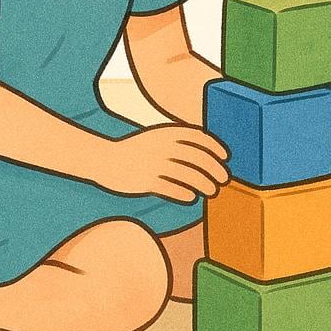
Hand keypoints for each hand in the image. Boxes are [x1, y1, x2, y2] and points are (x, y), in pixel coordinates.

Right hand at [97, 125, 229, 202]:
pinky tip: (191, 198)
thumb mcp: (156, 136)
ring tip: (212, 191)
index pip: (199, 137)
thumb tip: (206, 152)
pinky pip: (172, 189)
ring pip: (189, 175)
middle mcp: (163, 147)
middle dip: (215, 169)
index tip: (225, 157)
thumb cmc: (136, 149)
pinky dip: (185, 194)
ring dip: (205, 184)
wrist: (104, 159)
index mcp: (167, 132)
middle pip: (198, 158)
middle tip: (224, 179)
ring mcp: (154, 164)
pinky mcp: (146, 181)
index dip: (215, 147)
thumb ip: (178, 140)